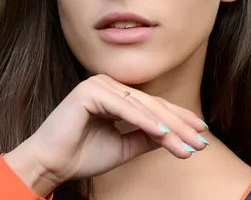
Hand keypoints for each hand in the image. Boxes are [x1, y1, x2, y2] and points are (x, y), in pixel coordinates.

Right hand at [4, 74, 208, 196]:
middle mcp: (109, 85)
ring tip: (188, 143)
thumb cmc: (82, 156)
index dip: (179, 120)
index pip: (154, 107)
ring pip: (143, 107)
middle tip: (200, 142)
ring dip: (168, 127)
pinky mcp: (90, 91)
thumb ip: (148, 137)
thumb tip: (175, 135)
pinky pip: (125, 109)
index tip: (201, 133)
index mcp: (116, 95)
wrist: (49, 166)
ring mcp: (99, 85)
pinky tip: (164, 134)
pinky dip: (145, 122)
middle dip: (180, 126)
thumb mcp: (124, 146)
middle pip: (153, 106)